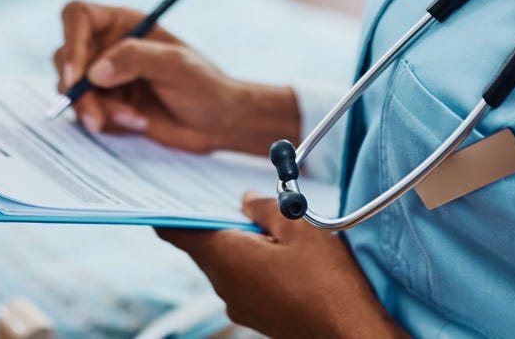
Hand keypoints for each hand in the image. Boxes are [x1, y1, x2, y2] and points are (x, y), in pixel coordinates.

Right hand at [53, 0, 299, 154]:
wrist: (218, 122)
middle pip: (65, 56)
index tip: (77, 76)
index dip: (71, 41)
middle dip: (76, 89)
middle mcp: (108, 45)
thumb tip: (93, 71)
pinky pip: (84, 111)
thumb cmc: (204, 85)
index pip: (78, 16)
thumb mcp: (176, 66)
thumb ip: (135, 60)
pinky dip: (104, 121)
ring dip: (93, 109)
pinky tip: (137, 123)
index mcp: (124, 23)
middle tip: (96, 117)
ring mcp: (104, 76)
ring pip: (71, 89)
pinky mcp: (105, 103)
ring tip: (132, 118)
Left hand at [157, 193, 408, 338]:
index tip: (163, 192)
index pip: (178, 233)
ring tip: (265, 215)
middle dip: (215, 217)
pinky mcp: (259, 316)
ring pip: (227, 261)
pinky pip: (244, 278)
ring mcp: (241, 305)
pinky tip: (278, 247)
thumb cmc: (325, 280)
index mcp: (225, 259)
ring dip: (239, 238)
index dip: (168, 211)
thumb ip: (264, 206)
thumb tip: (245, 200)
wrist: (351, 334)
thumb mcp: (297, 224)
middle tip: (224, 190)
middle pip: (205, 244)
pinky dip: (252, 258)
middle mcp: (224, 286)